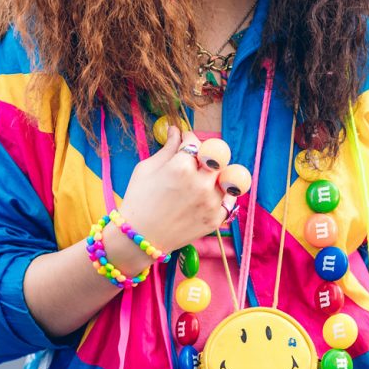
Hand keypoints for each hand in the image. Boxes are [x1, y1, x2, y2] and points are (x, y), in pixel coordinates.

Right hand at [116, 125, 239, 254]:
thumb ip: (167, 148)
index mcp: (181, 166)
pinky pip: (230, 199)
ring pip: (226, 177)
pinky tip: (209, 195)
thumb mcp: (146, 168)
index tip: (183, 144)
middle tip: (196, 162)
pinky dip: (222, 195)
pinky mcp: (216, 218)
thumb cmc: (138, 200)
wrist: (140, 238)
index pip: (194, 141)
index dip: (187, 140)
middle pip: (217, 156)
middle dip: (206, 155)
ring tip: (202, 182)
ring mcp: (211, 202)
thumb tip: (176, 130)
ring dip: (215, 176)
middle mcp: (201, 183)